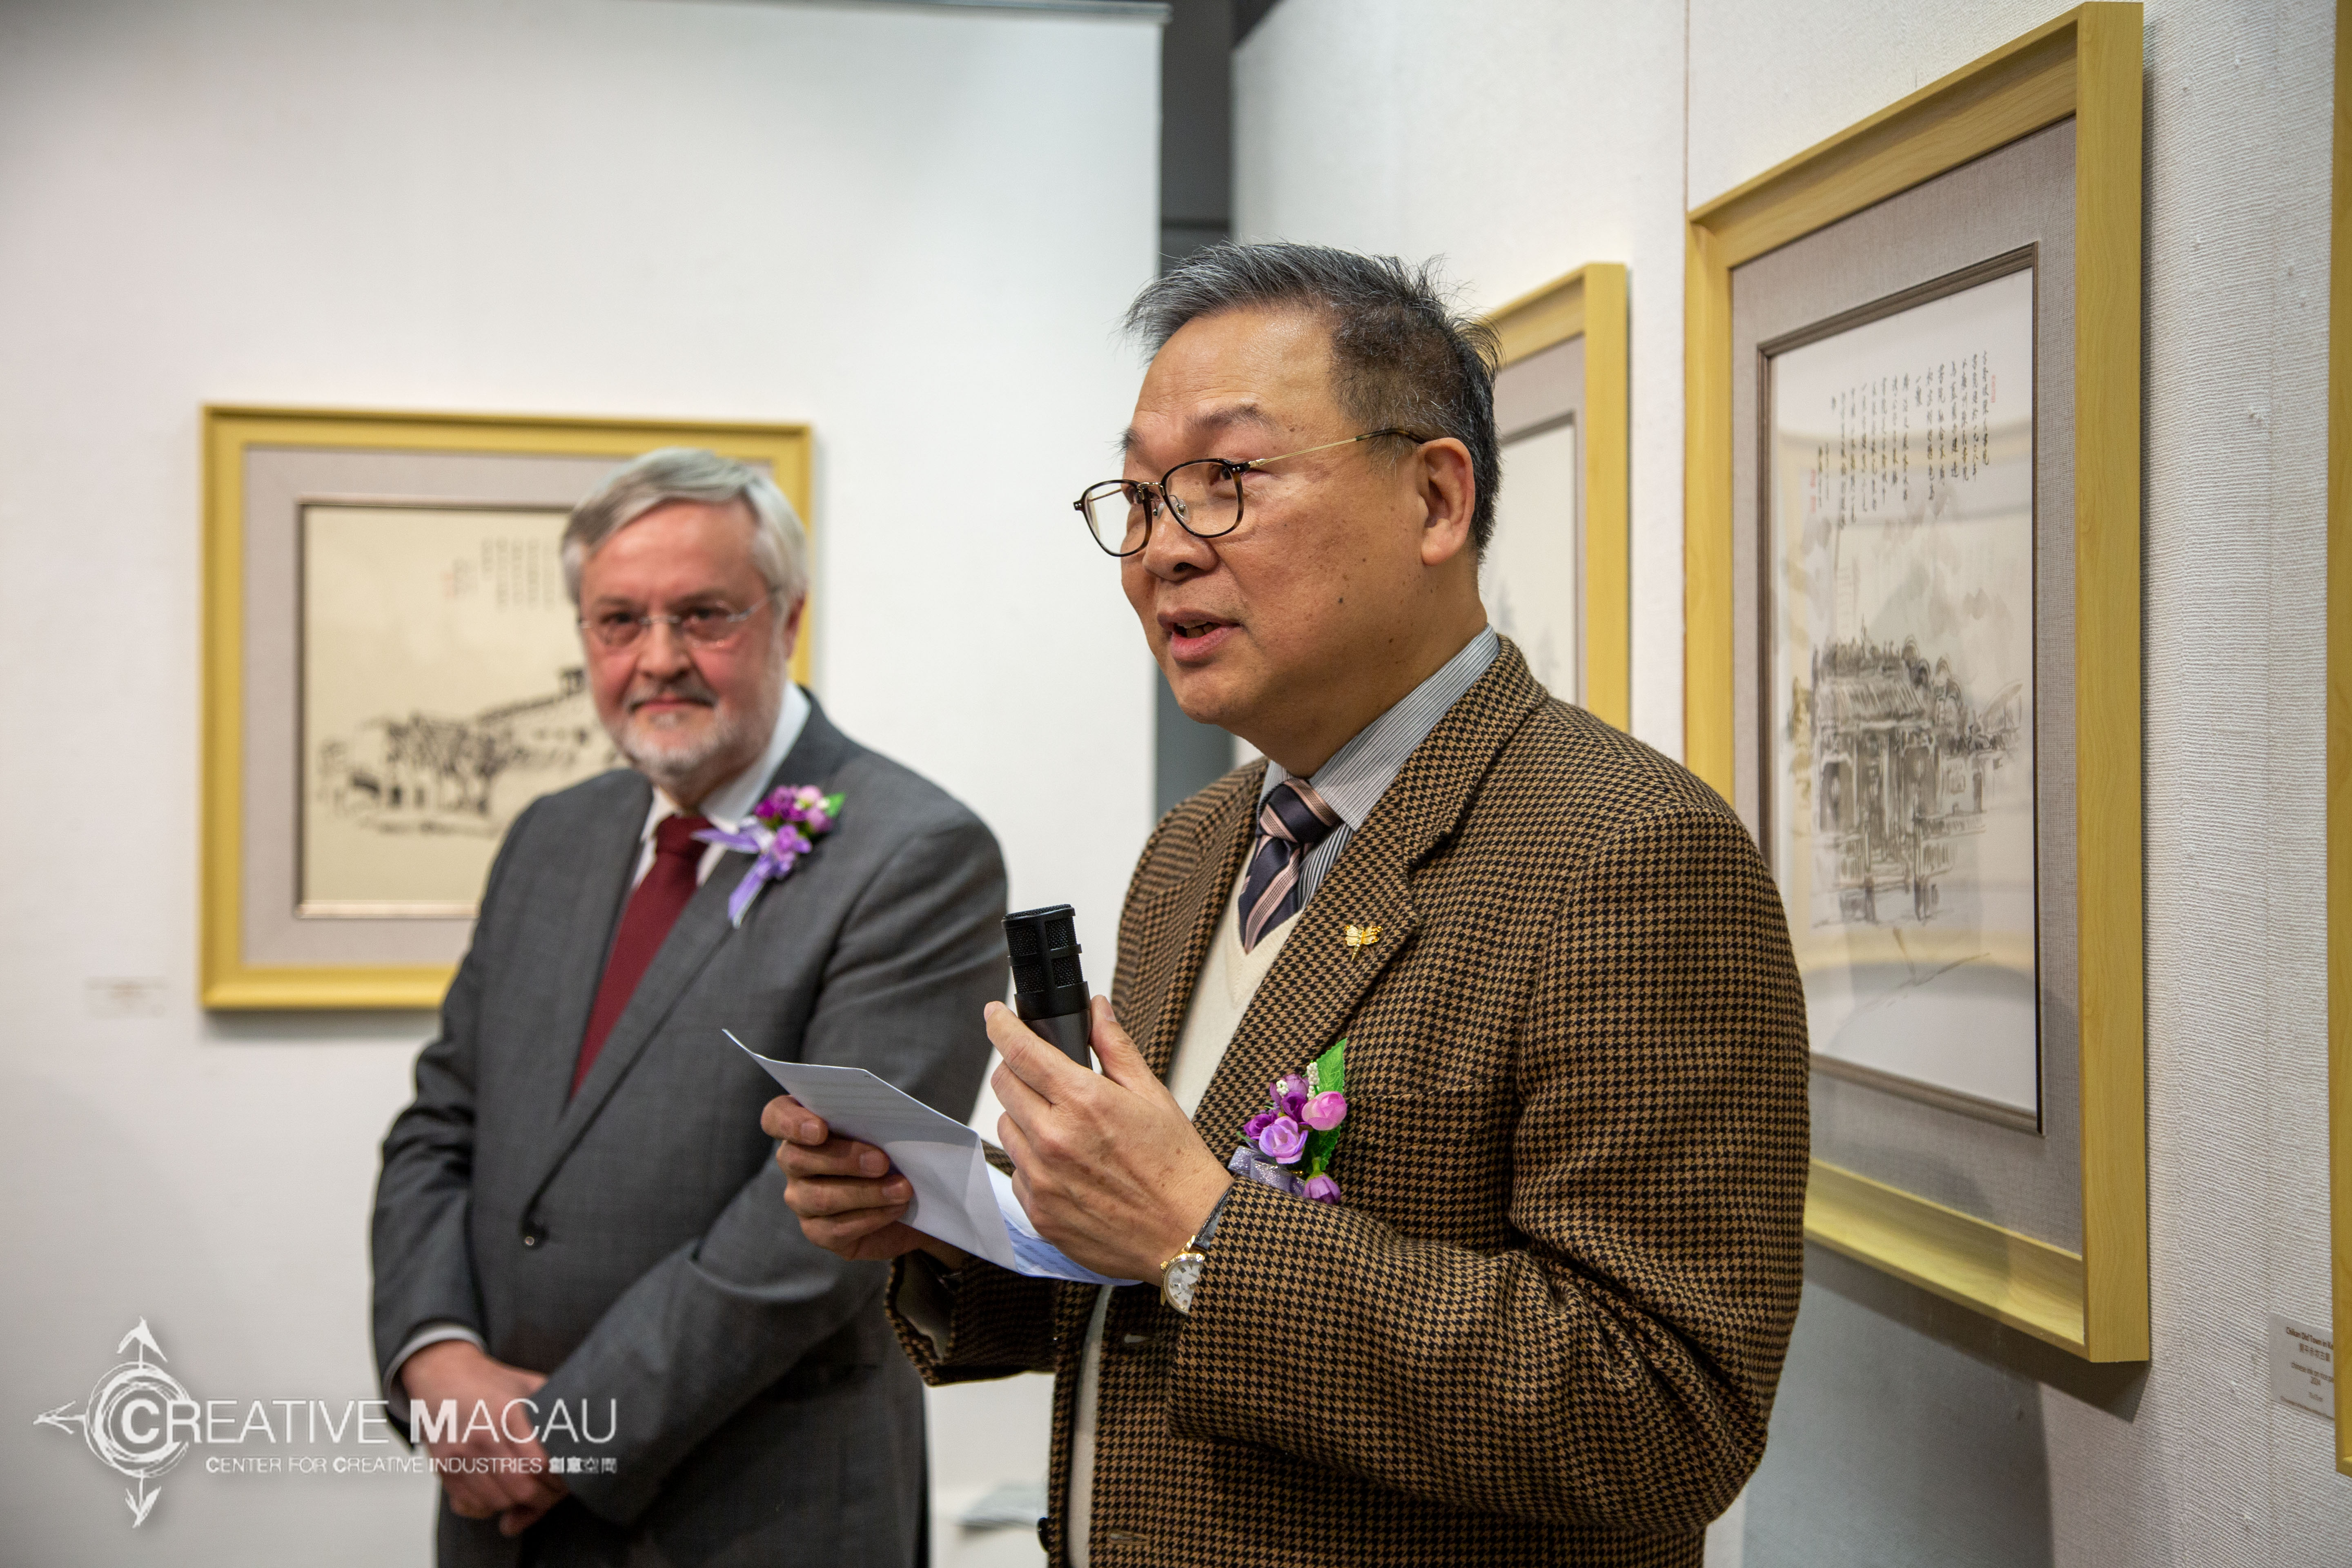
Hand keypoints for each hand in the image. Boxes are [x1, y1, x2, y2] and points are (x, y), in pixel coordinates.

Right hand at [398, 1340, 566, 1536]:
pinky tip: (499, 1493)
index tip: (569, 1480)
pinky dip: (488, 1508)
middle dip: (543, 1499)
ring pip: (496, 1502)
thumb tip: (589, 1435)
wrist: (442, 1375)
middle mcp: (482, 1435)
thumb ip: (558, 1409)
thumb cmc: (494, 1383)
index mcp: (509, 1413)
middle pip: (520, 1488)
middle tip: (552, 1493)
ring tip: (528, 1492)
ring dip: (516, 1505)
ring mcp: (459, 1454)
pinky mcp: (442, 1468)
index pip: (540, 1463)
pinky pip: (469, 1505)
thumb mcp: (529, 1386)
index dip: (559, 1480)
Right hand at [765, 1095, 968, 1267]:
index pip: (775, 1117)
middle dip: (843, 1159)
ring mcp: (801, 1198)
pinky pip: (836, 1228)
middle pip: (797, 1158)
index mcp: (803, 1125)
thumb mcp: (887, 1129)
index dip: (791, 1122)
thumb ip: (876, 1119)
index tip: (821, 1128)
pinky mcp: (817, 1231)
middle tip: (882, 1162)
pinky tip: (896, 1208)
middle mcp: (793, 1161)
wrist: (908, 1196)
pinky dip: (872, 1216)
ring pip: (820, 1197)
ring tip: (902, 1189)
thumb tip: (889, 1120)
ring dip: (866, 1193)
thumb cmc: (893, 1150)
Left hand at [991, 996, 1231, 1280]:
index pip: (1020, 1051)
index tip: (994, 1016)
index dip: (1000, 1025)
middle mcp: (1054, 1139)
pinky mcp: (1038, 1212)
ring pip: (1006, 1128)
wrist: (1188, 1234)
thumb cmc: (1177, 1168)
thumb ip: (1115, 1047)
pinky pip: (1017, 1172)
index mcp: (1083, 1102)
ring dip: (1025, 1118)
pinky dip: (1033, 1162)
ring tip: (1066, 1129)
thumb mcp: (1152, 1095)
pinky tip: (1068, 1166)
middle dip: (1018, 1070)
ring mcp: (1042, 1179)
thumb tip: (1096, 1011)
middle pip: (1004, 1085)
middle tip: (1045, 1077)